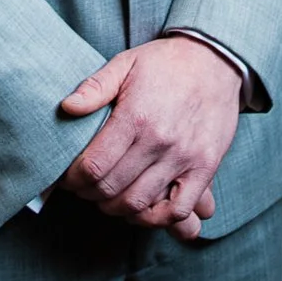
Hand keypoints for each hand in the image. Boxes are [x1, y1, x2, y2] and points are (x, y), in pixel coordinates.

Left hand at [57, 36, 242, 238]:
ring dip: (115, 208)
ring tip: (105, 198)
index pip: (94, 165)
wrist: (215, 62)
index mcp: (136, 117)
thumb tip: (67, 108)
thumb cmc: (164, 64)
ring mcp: (185, 158)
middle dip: (89, 193)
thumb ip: (94, 88)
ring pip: (141, 202)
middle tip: (82, 188)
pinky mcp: (205, 169)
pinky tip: (140, 210)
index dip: (74, 178)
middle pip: (113, 187)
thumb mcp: (124, 63)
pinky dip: (155, 218)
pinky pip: (178, 209)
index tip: (67, 177)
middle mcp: (160, 142)